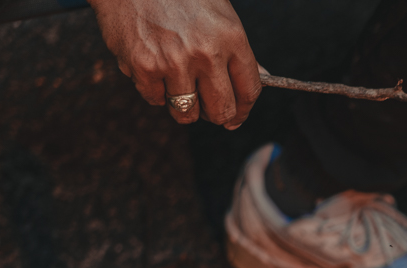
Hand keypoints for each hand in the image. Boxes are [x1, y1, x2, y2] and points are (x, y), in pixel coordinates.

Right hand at [88, 0, 260, 128]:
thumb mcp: (219, 12)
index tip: (235, 117)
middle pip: (221, 111)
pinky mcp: (143, 66)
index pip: (249, 92)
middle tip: (206, 107)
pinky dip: (154, 89)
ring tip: (177, 82)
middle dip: (215, 115)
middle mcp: (206, 53)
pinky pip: (155, 99)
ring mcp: (174, 62)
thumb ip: (238, 50)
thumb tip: (263, 78)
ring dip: (183, 105)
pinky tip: (153, 66)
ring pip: (186, 112)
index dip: (243, 111)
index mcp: (231, 37)